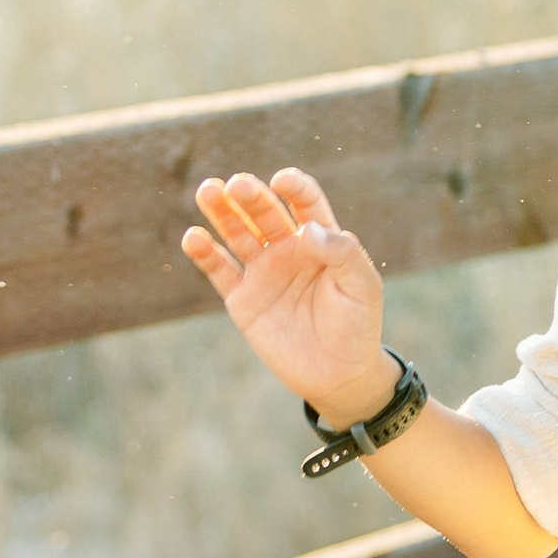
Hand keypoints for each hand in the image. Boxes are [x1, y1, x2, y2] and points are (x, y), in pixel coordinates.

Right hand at [183, 167, 392, 418]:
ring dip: (221, 212)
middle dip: (250, 196)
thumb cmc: (358, 327)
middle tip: (235, 185)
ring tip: (208, 190)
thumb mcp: (363, 287)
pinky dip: (205, 253)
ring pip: (237, 233)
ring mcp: (263, 272)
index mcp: (321, 240)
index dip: (294, 187)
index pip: (305, 202)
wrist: (339, 376)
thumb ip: (343, 253)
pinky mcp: (242, 299)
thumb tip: (308, 228)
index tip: (282, 181)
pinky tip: (194, 238)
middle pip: (264, 212)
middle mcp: (288, 249)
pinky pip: (220, 270)